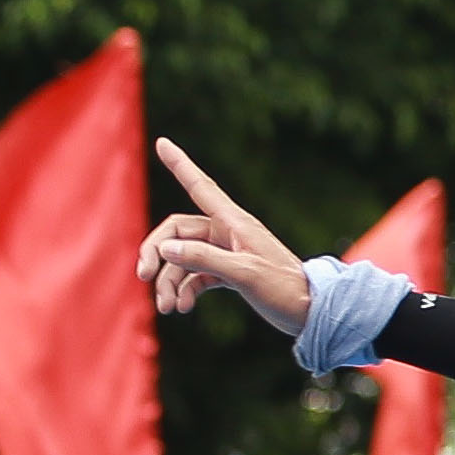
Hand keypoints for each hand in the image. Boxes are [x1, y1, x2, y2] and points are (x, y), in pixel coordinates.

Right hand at [139, 140, 315, 331]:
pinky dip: (185, 290)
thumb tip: (166, 249)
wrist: (311, 312)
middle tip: (143, 276)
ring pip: (183, 258)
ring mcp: (227, 252)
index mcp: (234, 222)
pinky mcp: (229, 273)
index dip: (180, 164)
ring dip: (170, 281)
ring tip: (167, 308)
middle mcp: (227, 233)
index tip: (161, 142)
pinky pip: (196, 275)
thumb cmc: (284, 289)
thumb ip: (204, 259)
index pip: (200, 187)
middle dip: (156, 253)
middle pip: (177, 232)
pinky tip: (183, 308)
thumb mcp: (244, 274)